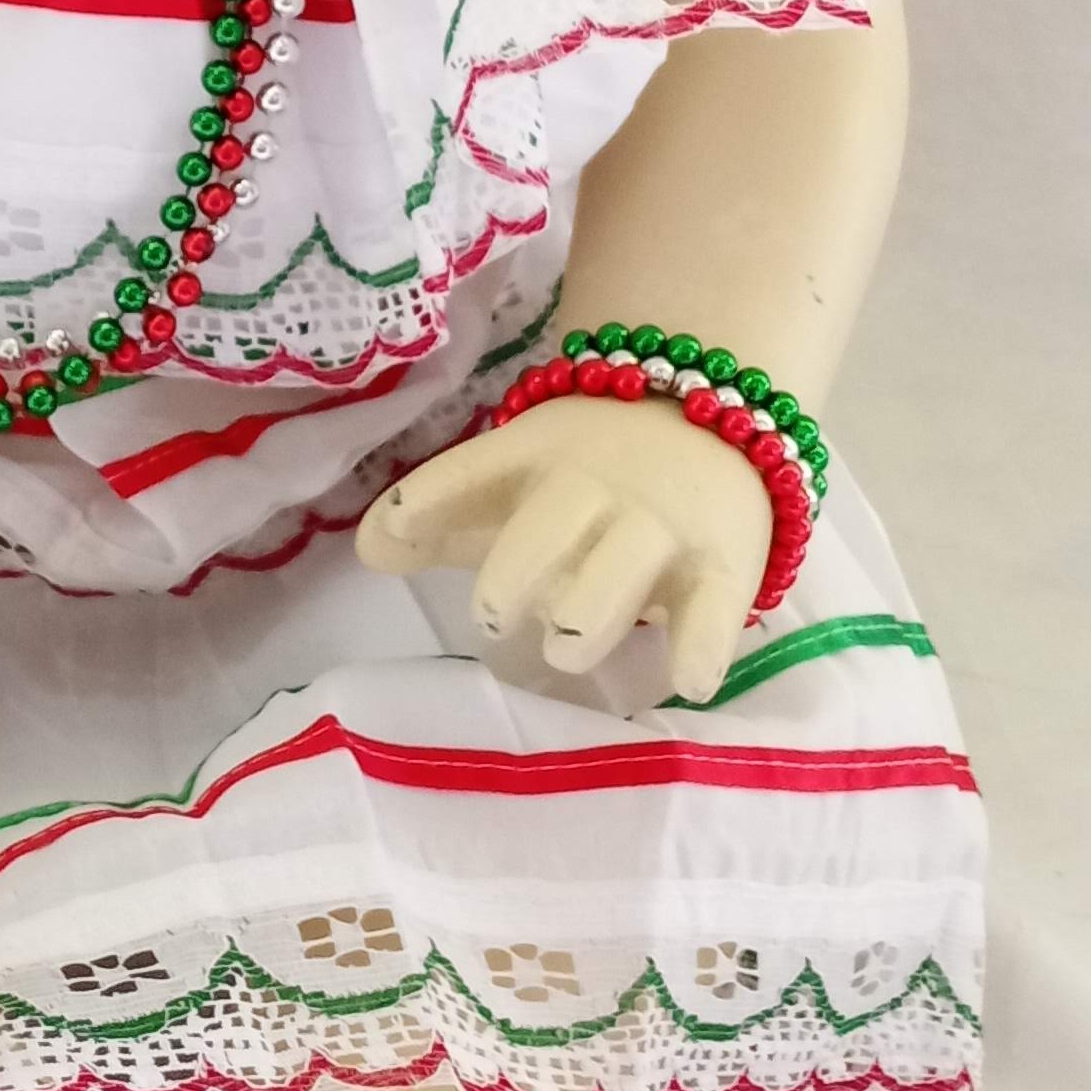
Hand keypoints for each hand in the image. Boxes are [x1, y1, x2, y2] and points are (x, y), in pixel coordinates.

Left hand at [354, 396, 772, 700]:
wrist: (708, 410)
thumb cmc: (586, 472)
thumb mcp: (511, 479)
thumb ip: (436, 517)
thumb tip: (367, 547)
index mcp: (534, 456)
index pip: (473, 471)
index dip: (431, 498)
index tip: (397, 525)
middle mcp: (596, 486)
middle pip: (541, 535)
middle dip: (507, 586)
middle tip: (496, 617)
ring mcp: (661, 526)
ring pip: (615, 579)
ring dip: (582, 624)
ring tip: (567, 641)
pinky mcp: (723, 565)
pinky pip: (715, 614)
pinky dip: (699, 651)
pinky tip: (684, 680)